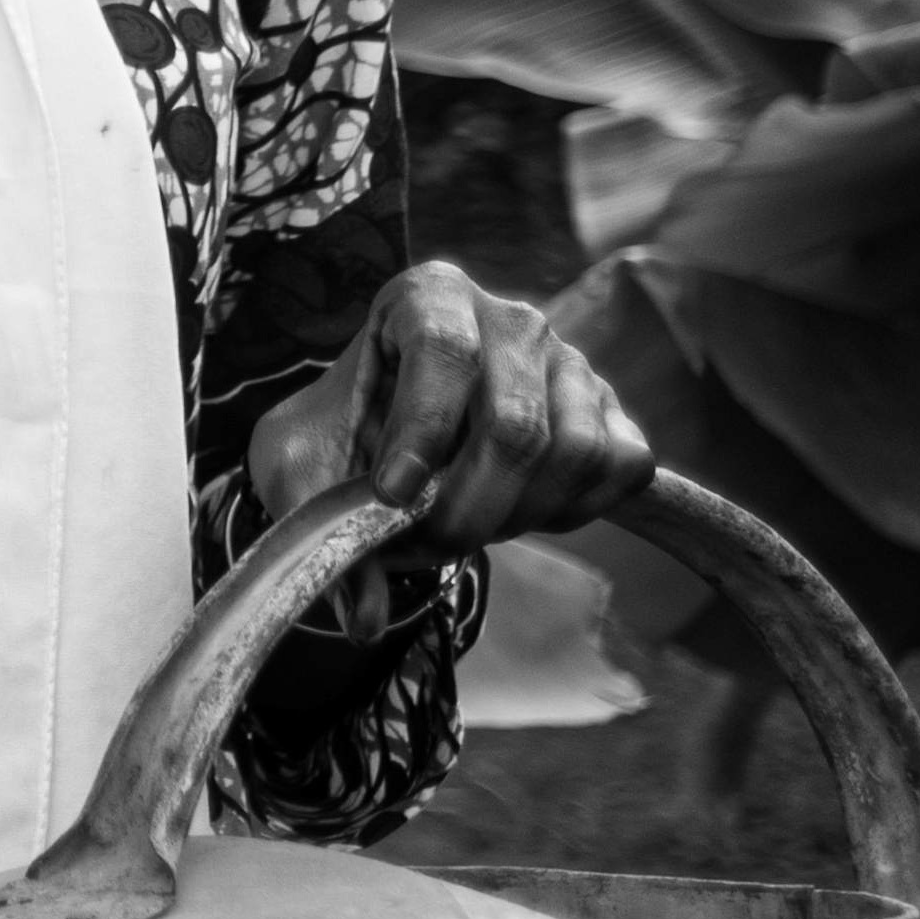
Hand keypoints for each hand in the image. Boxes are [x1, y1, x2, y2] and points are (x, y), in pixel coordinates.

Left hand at [247, 259, 653, 555]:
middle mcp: (509, 317)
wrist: (382, 429)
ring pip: (572, 454)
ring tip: (461, 526)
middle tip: (422, 545)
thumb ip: (319, 533)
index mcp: (427, 297)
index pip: (442, 354)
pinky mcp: (611, 407)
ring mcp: (569, 359)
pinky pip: (621, 467)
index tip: (390, 495)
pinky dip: (572, 510)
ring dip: (515, 517)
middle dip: (466, 508)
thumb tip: (364, 621)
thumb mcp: (299, 469)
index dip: (422, 431)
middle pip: (514, 424)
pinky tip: (517, 512)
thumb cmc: (338, 432)